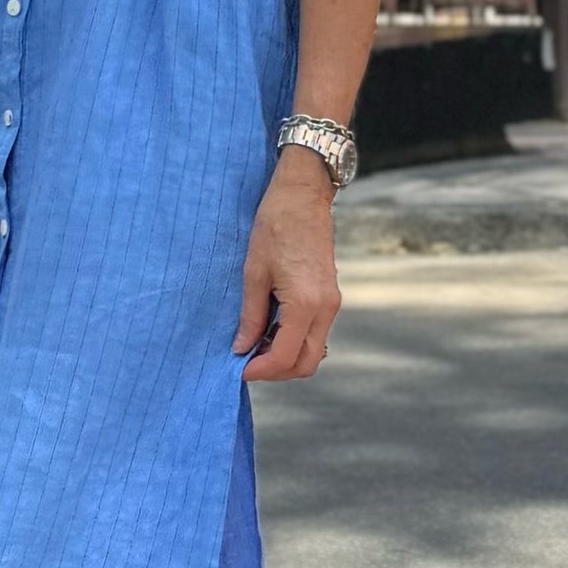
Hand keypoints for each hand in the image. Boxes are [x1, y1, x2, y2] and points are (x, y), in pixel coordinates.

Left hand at [233, 148, 338, 380]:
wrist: (302, 196)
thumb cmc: (274, 226)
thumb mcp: (253, 273)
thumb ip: (250, 316)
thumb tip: (242, 348)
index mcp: (305, 304)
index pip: (285, 357)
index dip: (260, 370)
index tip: (237, 369)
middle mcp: (325, 309)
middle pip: (306, 363)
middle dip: (276, 371)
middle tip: (248, 362)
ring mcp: (331, 303)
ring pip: (313, 350)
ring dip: (285, 355)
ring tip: (255, 344)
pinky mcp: (330, 296)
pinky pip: (314, 332)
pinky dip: (293, 339)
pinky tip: (270, 328)